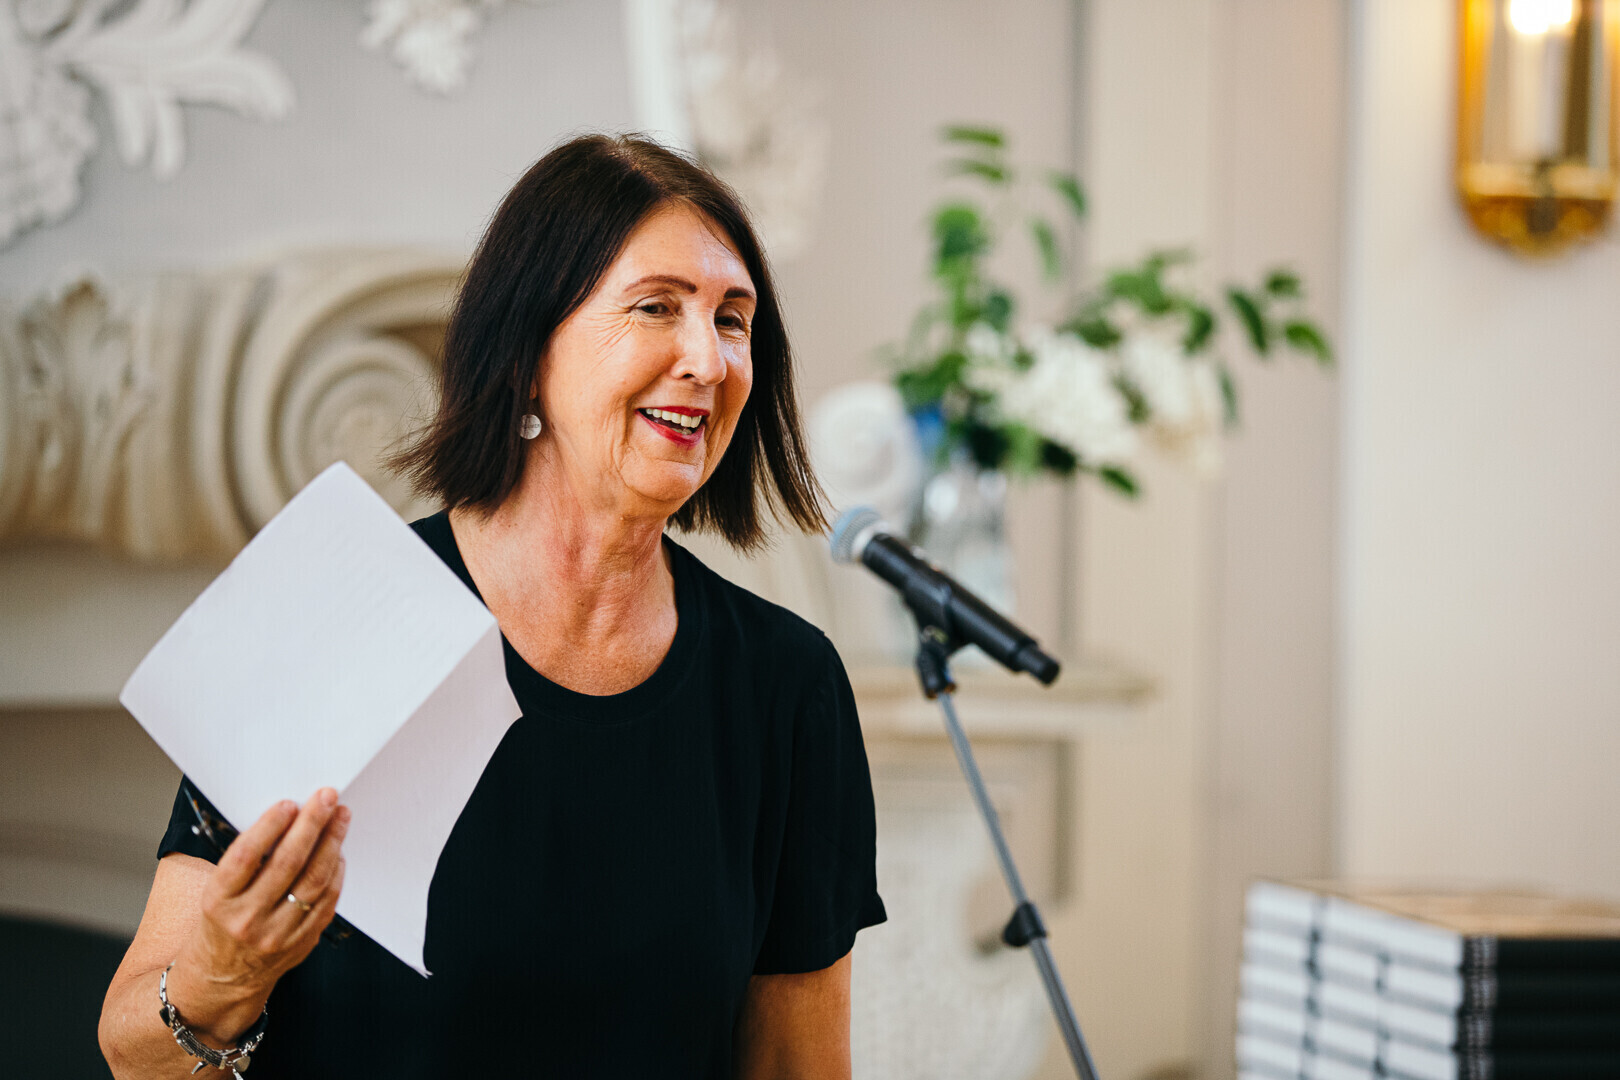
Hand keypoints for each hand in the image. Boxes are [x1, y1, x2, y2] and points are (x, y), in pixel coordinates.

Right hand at [167, 788, 349, 1042]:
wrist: (220, 979)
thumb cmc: (220, 923)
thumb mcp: (216, 891)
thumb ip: (247, 861)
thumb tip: (287, 816)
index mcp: (218, 901)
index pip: (246, 857)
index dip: (269, 827)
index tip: (289, 803)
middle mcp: (247, 919)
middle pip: (287, 864)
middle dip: (311, 824)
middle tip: (326, 797)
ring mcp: (277, 935)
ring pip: (314, 881)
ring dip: (332, 843)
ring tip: (340, 817)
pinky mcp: (301, 943)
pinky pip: (326, 902)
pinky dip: (336, 873)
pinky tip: (338, 852)